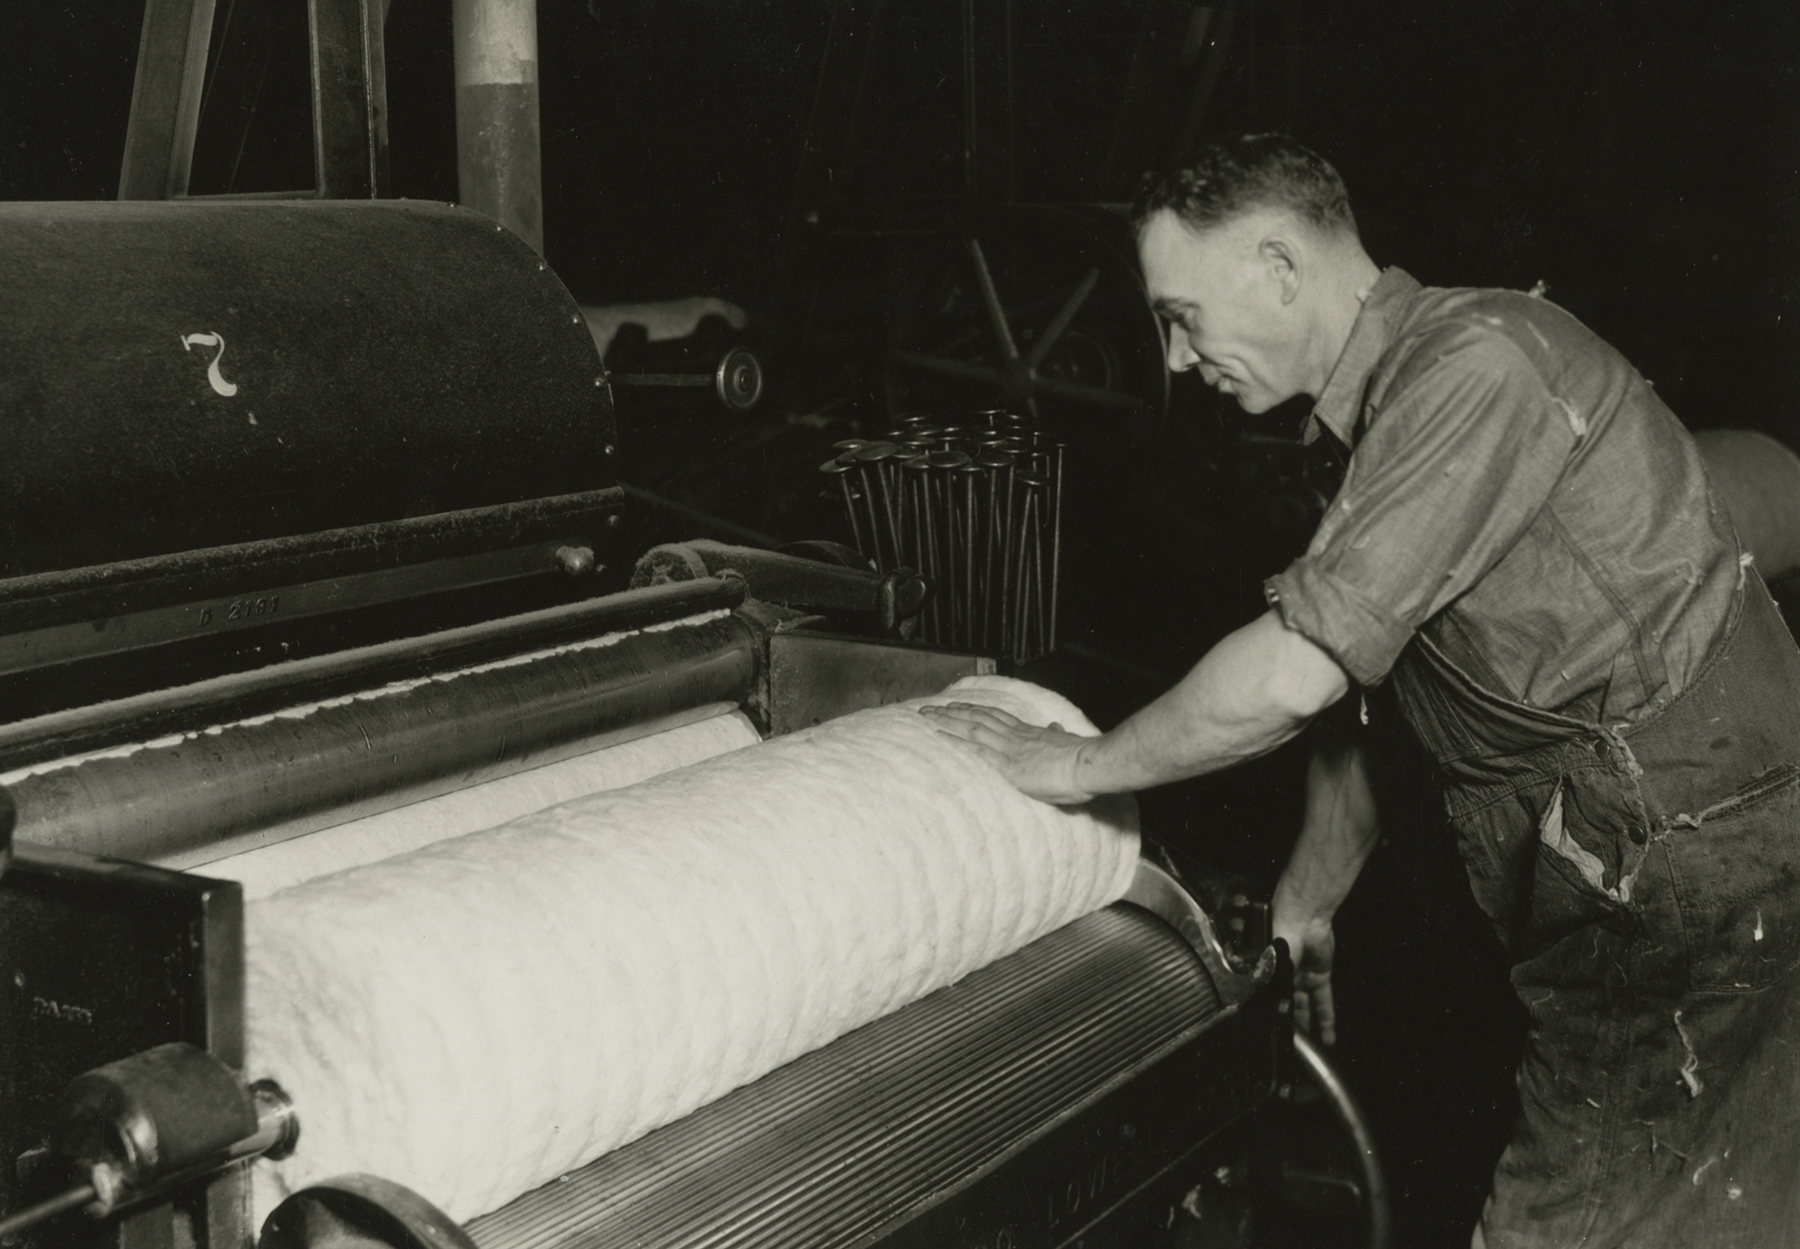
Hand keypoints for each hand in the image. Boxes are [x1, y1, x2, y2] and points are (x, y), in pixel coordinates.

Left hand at [918, 703, 1093, 804]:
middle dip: (953, 712)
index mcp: (1028, 733)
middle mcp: (1015, 736)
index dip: (975, 710)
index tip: (959, 706)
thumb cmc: (1080, 760)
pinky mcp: (1008, 765)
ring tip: (928, 716)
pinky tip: (940, 736)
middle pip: (978, 717)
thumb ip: (1055, 736)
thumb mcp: (1066, 743)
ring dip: (947, 721)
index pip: (995, 717)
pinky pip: (976, 749)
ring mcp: (1009, 748)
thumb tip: (1054, 728)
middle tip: (932, 708)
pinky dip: (956, 741)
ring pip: (972, 728)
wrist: (1087, 765)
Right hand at [1272, 903, 1338, 1045]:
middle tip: (1292, 1047)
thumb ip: (1269, 989)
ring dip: (1308, 1026)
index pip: (1266, 1000)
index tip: (1270, 1037)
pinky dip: (1326, 1018)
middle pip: (1286, 1006)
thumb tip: (1266, 1013)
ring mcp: (1301, 976)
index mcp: (1265, 972)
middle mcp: (1281, 976)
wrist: (1302, 918)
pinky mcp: (1320, 976)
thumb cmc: (1278, 934)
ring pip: (1305, 1007)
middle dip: (1289, 1025)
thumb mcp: (1270, 965)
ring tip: (1312, 1048)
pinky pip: (1323, 1000)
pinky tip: (1329, 1035)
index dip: (1269, 1018)